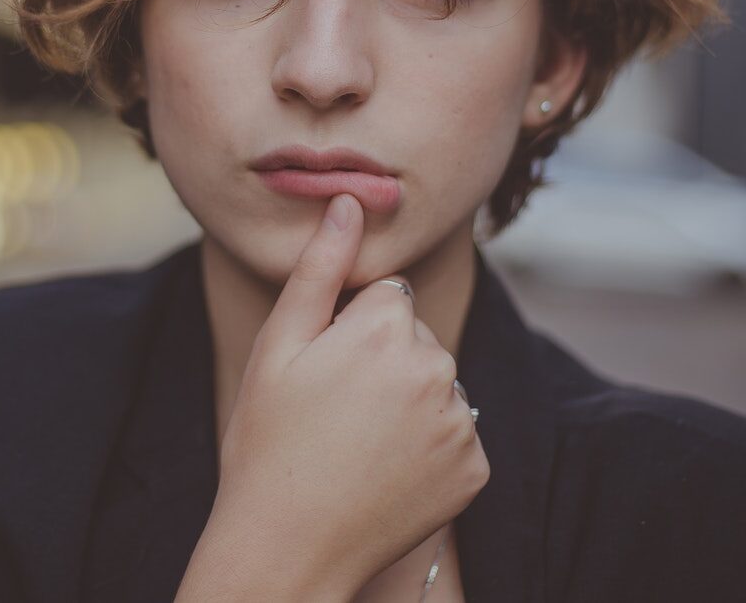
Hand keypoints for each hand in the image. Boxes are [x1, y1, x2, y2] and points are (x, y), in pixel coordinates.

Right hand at [206, 193, 488, 593]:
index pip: (388, 296)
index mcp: (386, 328)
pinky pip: (456, 434)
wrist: (288, 548)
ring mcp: (460, 422)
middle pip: (416, 337)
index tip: (325, 371)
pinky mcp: (476, 468)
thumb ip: (321, 267)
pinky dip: (430, 448)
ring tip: (359, 445)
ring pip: (438, 385)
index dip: (352, 329)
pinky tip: (388, 471)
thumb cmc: (269, 441)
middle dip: (385, 361)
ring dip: (410, 403)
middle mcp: (436, 367)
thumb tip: (350, 198)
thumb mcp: (279, 347)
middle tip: (336, 413)